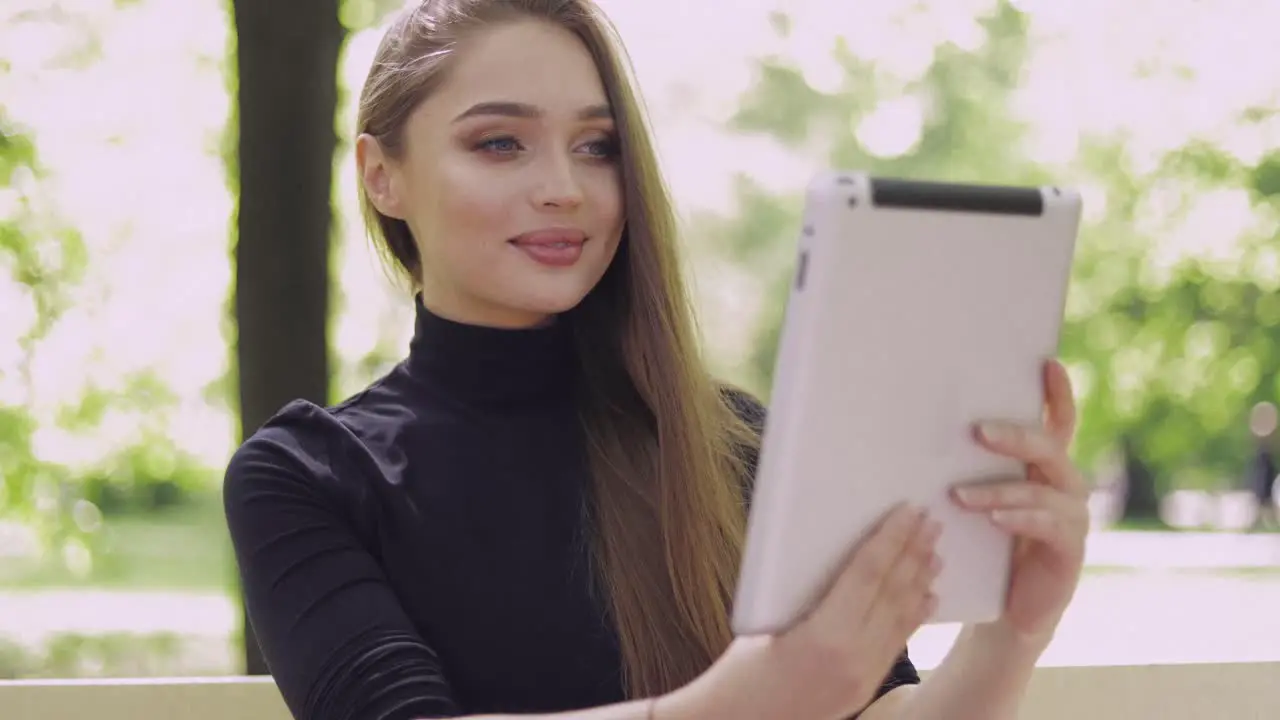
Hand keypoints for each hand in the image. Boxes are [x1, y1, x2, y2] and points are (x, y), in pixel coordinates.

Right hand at [660, 504, 939, 719]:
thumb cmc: (738, 675)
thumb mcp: (765, 623)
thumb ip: (804, 593)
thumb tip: (832, 556)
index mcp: (825, 636)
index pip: (867, 574)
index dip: (890, 538)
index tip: (908, 511)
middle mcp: (853, 658)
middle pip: (892, 593)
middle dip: (914, 553)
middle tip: (932, 522)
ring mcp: (862, 677)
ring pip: (900, 619)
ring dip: (919, 581)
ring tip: (936, 551)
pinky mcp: (863, 689)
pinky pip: (896, 645)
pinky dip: (913, 616)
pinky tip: (927, 598)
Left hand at [950, 358, 1088, 639]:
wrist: (1005, 610)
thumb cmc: (986, 548)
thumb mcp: (976, 502)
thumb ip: (966, 469)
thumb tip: (918, 430)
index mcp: (1045, 468)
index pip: (1058, 423)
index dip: (1057, 394)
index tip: (1046, 362)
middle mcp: (1065, 486)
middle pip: (1049, 448)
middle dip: (1014, 435)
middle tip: (976, 430)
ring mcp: (1072, 518)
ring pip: (1042, 489)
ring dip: (999, 489)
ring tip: (959, 494)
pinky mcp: (1069, 550)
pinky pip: (1048, 526)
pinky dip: (1019, 518)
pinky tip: (994, 519)